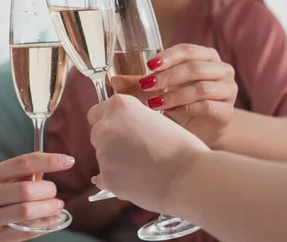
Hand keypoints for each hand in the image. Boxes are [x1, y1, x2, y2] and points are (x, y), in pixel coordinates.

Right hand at [0, 152, 74, 240]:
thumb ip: (18, 174)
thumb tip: (49, 165)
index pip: (22, 163)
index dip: (48, 161)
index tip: (68, 161)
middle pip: (26, 189)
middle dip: (48, 190)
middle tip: (54, 192)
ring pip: (27, 212)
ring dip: (49, 208)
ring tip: (58, 205)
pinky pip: (26, 231)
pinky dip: (46, 225)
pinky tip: (55, 220)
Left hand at [87, 94, 209, 214]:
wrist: (189, 177)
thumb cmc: (182, 147)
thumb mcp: (155, 119)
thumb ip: (133, 121)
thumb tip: (126, 129)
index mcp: (119, 106)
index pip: (98, 111)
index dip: (110, 121)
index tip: (120, 129)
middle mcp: (106, 126)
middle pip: (98, 133)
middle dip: (111, 141)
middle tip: (134, 150)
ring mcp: (103, 153)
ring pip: (102, 156)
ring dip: (115, 161)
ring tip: (142, 168)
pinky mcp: (106, 177)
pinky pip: (104, 178)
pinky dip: (116, 180)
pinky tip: (136, 180)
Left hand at [139, 43, 236, 146]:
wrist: (202, 130)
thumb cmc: (184, 102)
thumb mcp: (171, 85)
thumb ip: (157, 76)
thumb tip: (123, 80)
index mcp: (208, 57)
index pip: (188, 50)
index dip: (168, 56)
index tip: (149, 65)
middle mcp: (223, 70)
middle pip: (195, 68)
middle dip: (167, 76)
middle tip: (146, 85)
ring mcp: (228, 91)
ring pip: (200, 88)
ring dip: (173, 95)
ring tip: (153, 103)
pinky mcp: (227, 112)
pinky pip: (206, 107)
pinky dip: (184, 109)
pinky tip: (170, 112)